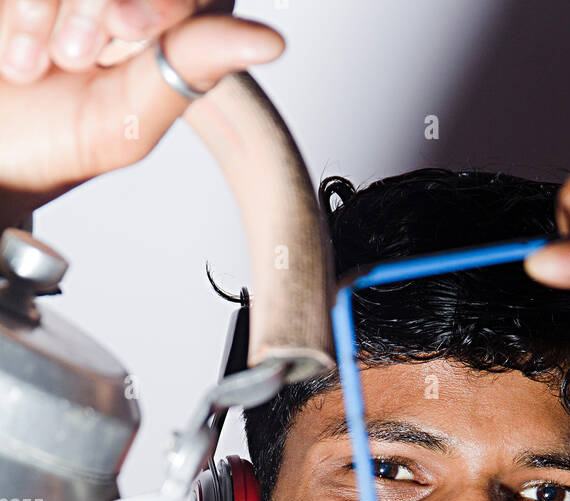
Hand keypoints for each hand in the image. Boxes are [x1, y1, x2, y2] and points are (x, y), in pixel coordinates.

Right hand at [0, 0, 283, 220]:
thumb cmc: (49, 143)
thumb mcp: (125, 121)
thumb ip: (192, 70)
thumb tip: (270, 41)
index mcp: (163, 27)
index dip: (161, 2)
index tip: (129, 27)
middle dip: (100, 5)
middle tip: (77, 56)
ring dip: (54, 7)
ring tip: (37, 64)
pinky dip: (25, 5)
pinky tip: (19, 47)